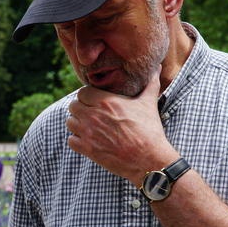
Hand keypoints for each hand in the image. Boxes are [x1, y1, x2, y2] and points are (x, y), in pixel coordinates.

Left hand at [66, 68, 177, 183]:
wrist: (148, 159)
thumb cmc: (149, 130)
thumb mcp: (149, 103)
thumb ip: (150, 83)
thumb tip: (158, 67)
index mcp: (106, 101)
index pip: (82, 92)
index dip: (87, 96)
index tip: (95, 101)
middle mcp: (94, 115)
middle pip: (73, 106)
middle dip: (81, 109)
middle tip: (92, 114)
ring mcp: (88, 133)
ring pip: (70, 122)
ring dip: (78, 124)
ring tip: (90, 127)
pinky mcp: (87, 149)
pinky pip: (71, 140)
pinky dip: (77, 140)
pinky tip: (89, 140)